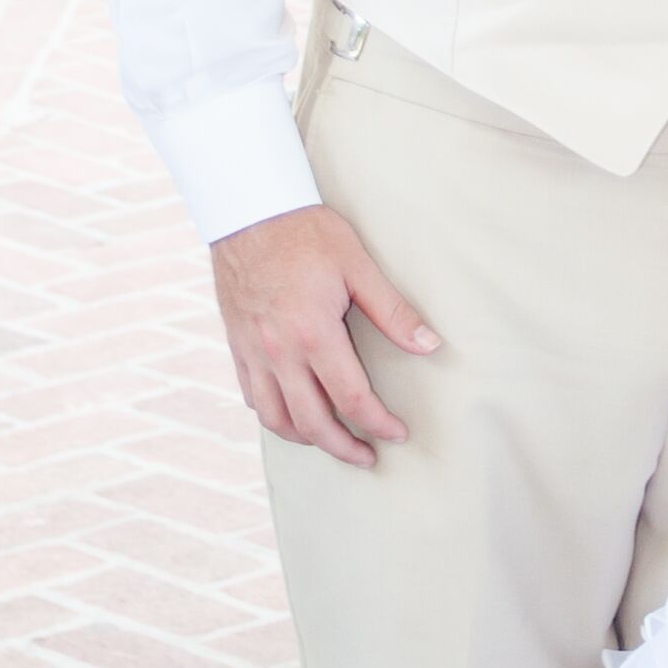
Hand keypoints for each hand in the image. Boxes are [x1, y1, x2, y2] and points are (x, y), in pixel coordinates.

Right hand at [213, 205, 440, 466]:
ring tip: (331, 443)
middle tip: (368, 457)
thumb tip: (430, 345)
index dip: (377, 423)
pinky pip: (252, 396)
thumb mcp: (357, 265)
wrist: (248, 209)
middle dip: (344, 447)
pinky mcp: (237, 345)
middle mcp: (279, 352)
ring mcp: (253, 352)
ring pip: (276, 418)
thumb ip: (393, 311)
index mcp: (313, 334)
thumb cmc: (305, 233)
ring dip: (306, 439)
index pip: (351, 399)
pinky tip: (292, 415)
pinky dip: (274, 416)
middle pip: (312, 422)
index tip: (397, 433)